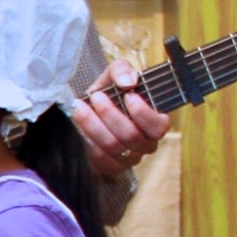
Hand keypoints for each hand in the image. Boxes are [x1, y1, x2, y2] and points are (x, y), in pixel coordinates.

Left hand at [73, 58, 170, 177]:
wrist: (89, 110)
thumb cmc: (110, 94)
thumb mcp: (115, 76)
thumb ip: (122, 71)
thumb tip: (128, 81)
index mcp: (155, 123)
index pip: (158, 126)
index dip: (144, 113)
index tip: (128, 96)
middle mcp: (145, 143)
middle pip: (132, 136)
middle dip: (111, 115)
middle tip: (97, 97)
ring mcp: (128, 158)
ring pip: (113, 146)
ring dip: (93, 125)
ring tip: (79, 107)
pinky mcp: (110, 166)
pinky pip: (99, 158)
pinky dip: (86, 139)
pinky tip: (78, 125)